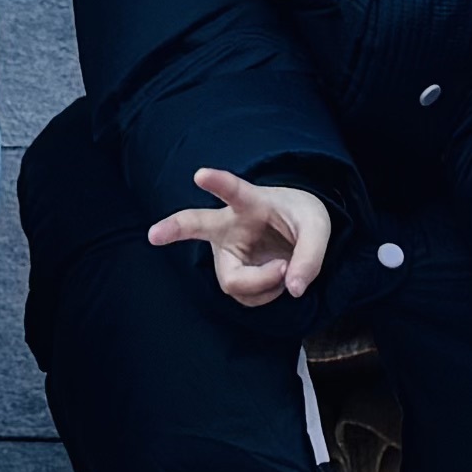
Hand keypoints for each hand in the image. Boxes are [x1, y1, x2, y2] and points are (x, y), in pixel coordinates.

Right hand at [147, 164, 335, 309]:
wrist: (297, 230)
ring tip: (285, 269)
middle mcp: (230, 226)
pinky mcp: (231, 273)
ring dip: (264, 285)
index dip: (217, 182)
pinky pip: (246, 297)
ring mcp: (227, 251)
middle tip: (153, 233)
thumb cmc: (301, 218)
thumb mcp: (318, 228)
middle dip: (174, 228)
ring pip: (233, 281)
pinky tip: (276, 278)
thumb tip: (294, 290)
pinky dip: (268, 293)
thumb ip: (311, 256)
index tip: (199, 174)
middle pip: (197, 224)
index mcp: (252, 202)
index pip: (234, 191)